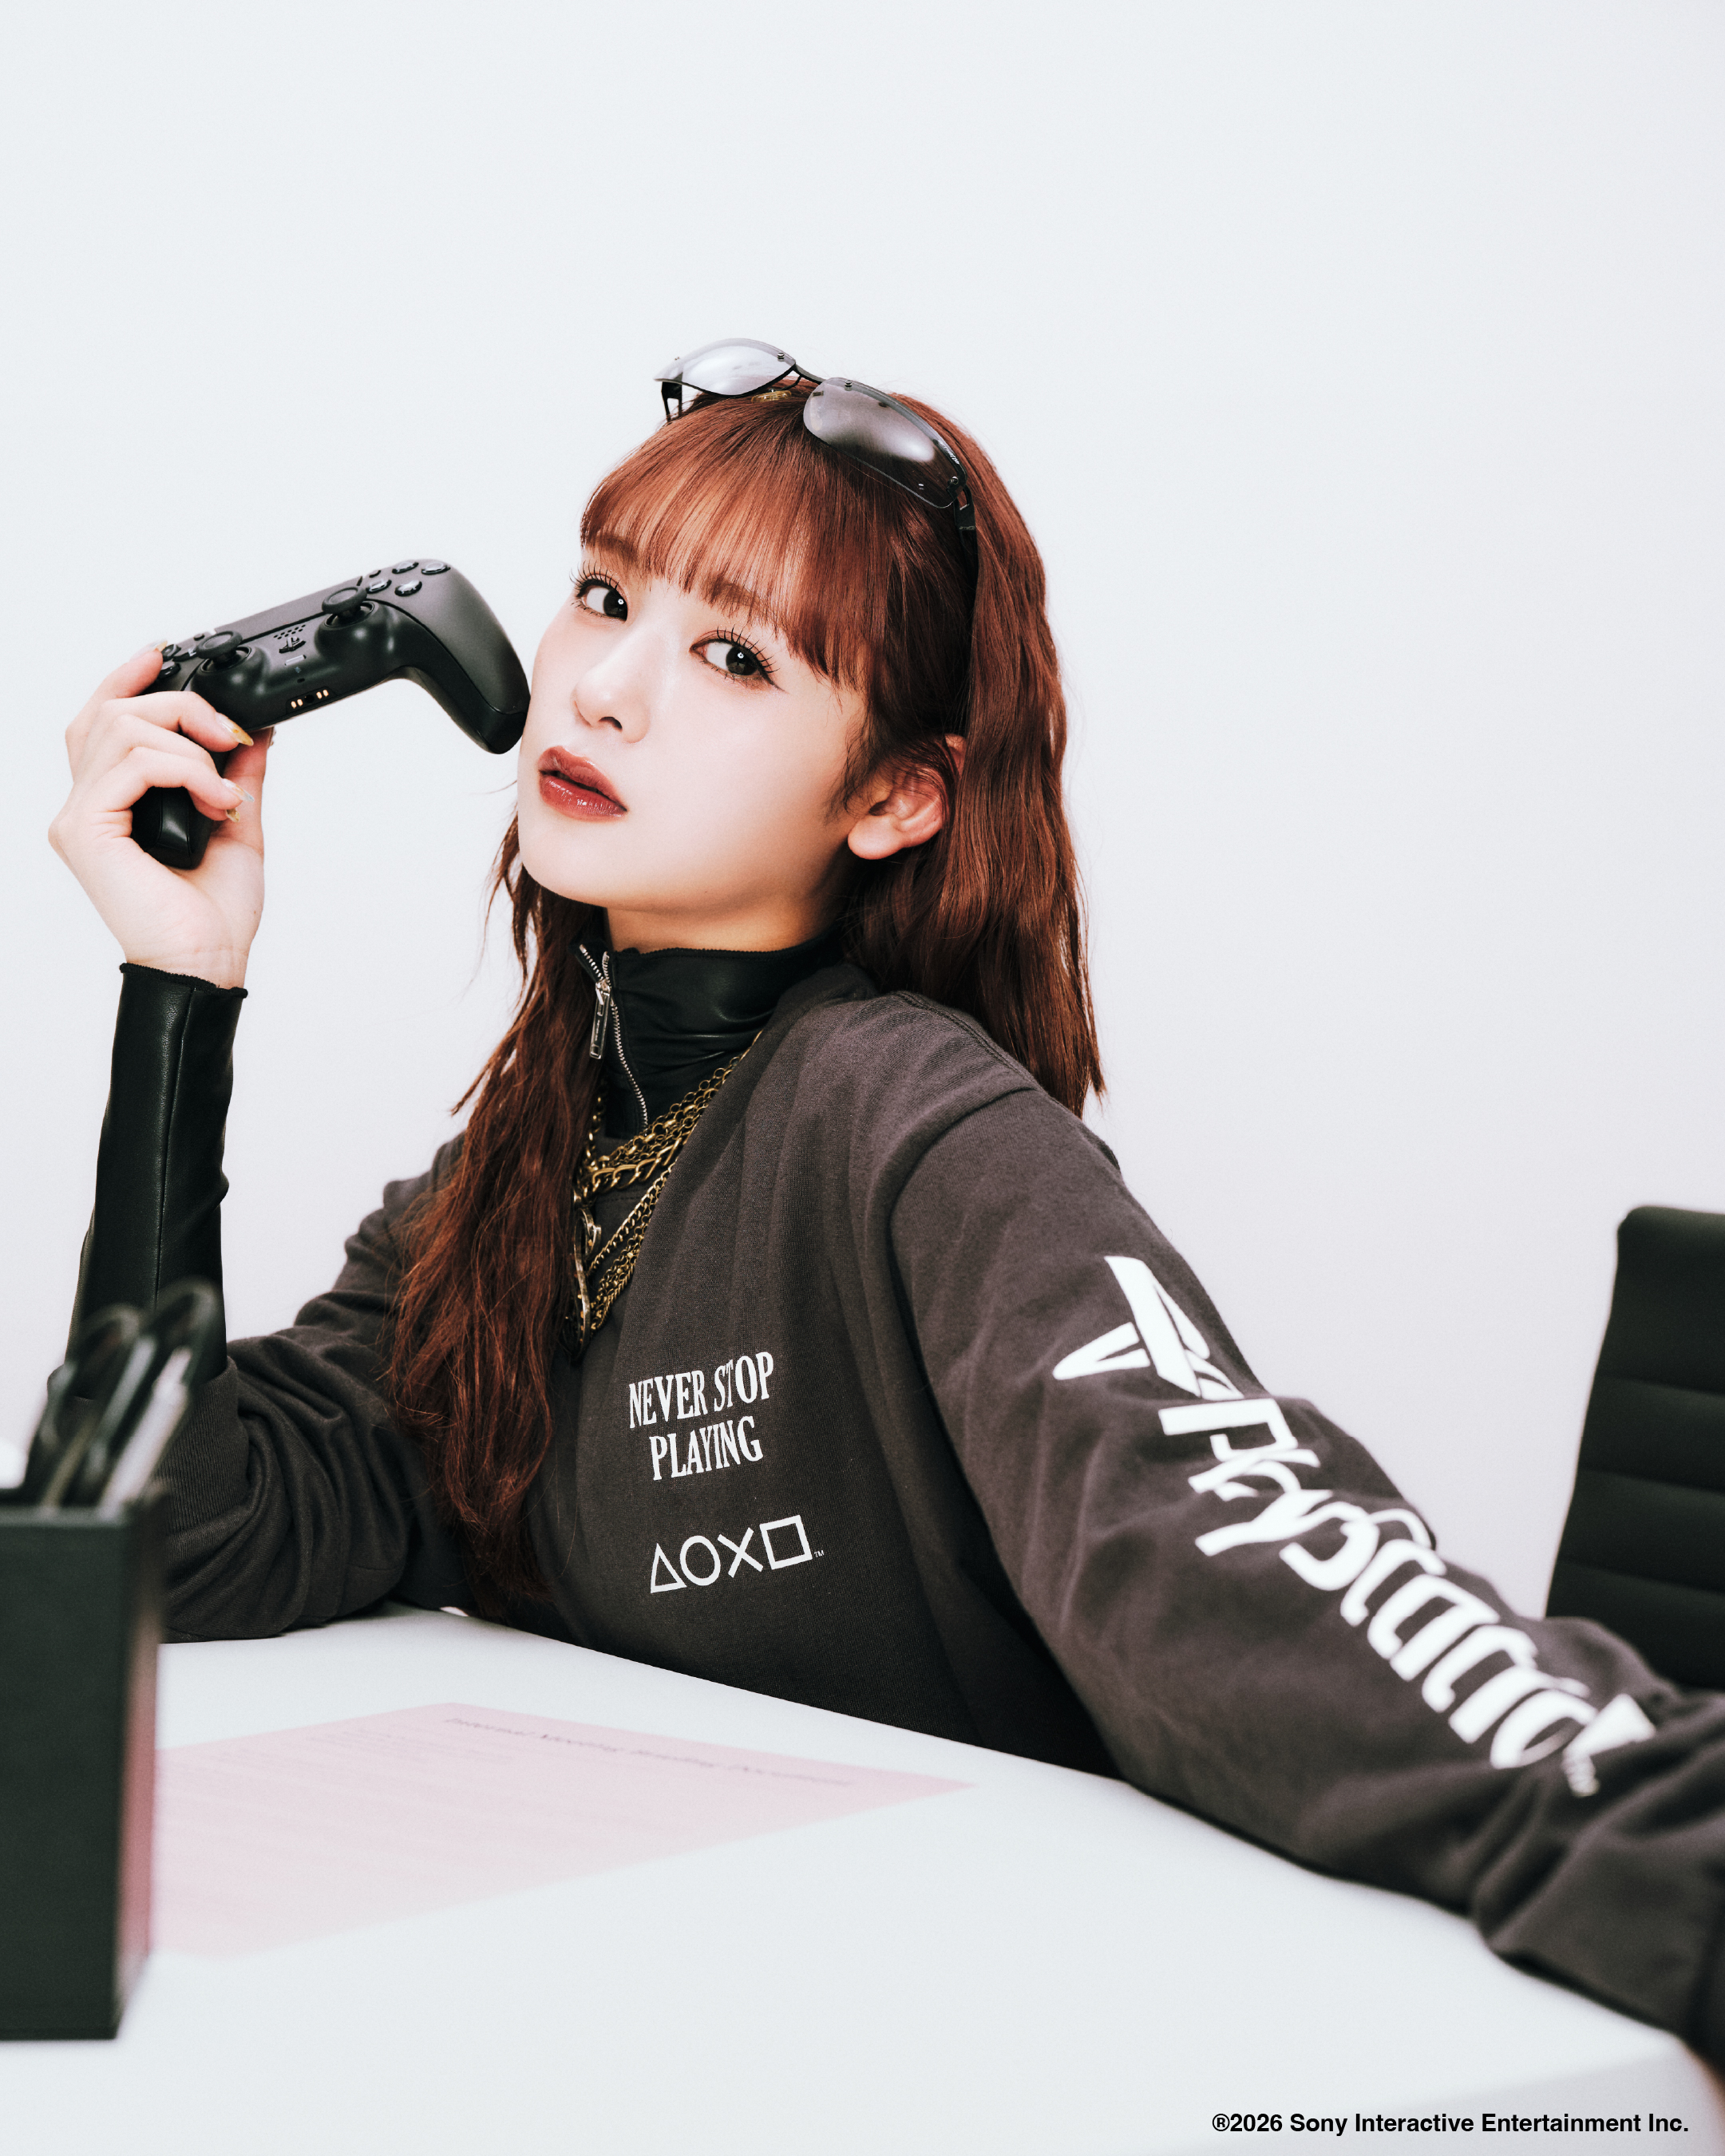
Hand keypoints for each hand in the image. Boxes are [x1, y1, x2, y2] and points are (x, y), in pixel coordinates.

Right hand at [50, 646, 271, 989]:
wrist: (208, 962)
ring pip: (120, 727)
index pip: (101, 717)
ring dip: (188, 745)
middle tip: (228, 735)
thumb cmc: (212, 913)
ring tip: (226, 789)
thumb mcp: (237, 823)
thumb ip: (238, 773)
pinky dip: (184, 770)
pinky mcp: (85, 830)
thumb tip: (256, 729)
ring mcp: (79, 815)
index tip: (167, 653)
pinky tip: (215, 801)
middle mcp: (86, 803)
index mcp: (112, 799)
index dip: (128, 677)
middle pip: (110, 710)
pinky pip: (129, 763)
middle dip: (178, 704)